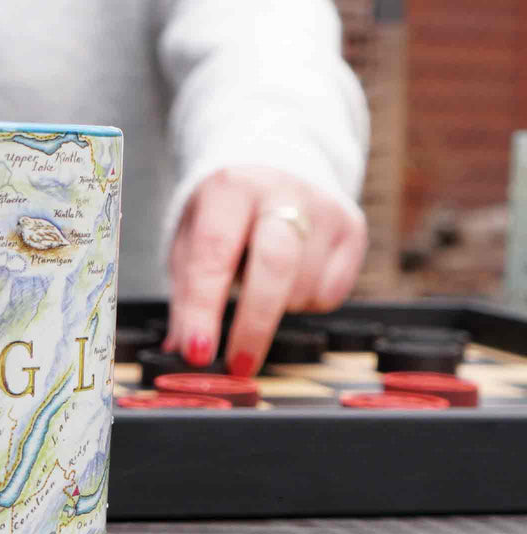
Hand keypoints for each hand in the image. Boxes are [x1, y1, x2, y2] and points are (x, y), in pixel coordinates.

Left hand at [165, 166, 367, 376]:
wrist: (274, 168)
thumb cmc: (225, 217)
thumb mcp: (192, 243)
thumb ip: (186, 295)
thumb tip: (179, 349)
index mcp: (230, 188)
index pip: (214, 253)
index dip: (204, 308)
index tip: (198, 352)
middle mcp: (281, 190)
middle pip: (275, 266)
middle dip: (254, 325)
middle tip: (238, 365)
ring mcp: (325, 207)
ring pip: (302, 287)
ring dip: (277, 309)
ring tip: (260, 285)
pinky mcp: (353, 228)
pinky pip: (330, 294)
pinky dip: (305, 302)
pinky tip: (290, 278)